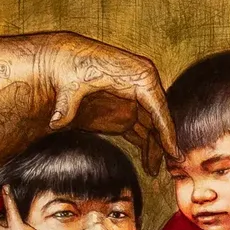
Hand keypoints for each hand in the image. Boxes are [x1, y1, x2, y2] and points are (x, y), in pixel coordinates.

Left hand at [46, 40, 175, 172]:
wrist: (65, 58)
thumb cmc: (72, 67)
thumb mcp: (70, 85)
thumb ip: (67, 104)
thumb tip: (56, 122)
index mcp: (139, 77)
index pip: (159, 107)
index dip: (166, 130)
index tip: (173, 151)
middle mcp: (144, 84)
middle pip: (160, 118)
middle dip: (164, 142)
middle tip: (170, 166)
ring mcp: (138, 96)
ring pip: (153, 126)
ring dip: (155, 147)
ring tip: (153, 171)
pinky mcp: (128, 106)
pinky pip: (143, 128)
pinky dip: (146, 144)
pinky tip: (148, 163)